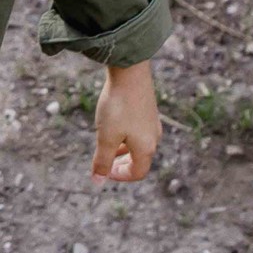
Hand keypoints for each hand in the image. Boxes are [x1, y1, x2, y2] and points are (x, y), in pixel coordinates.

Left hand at [91, 60, 160, 182]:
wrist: (130, 71)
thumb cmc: (117, 106)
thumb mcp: (106, 137)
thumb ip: (102, 161)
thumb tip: (98, 182)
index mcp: (146, 148)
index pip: (138, 172)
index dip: (120, 176)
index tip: (103, 171)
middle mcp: (154, 136)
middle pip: (140, 159)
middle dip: (121, 164)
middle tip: (104, 162)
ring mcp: (152, 122)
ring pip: (139, 144)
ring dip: (122, 149)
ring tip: (106, 144)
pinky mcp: (148, 109)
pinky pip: (138, 130)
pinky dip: (125, 135)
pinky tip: (112, 124)